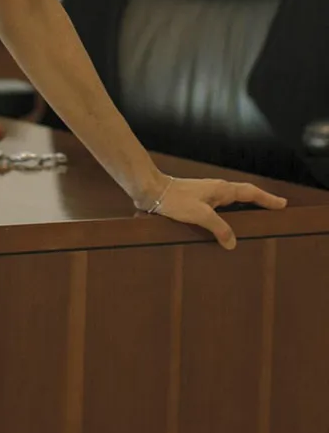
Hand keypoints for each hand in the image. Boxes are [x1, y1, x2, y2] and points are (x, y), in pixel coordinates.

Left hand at [142, 174, 286, 249]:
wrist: (151, 191)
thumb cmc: (174, 199)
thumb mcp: (200, 214)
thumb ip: (219, 228)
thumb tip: (233, 243)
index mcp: (221, 190)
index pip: (250, 193)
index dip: (267, 199)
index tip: (282, 203)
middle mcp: (216, 190)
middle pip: (244, 195)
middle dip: (259, 202)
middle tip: (274, 210)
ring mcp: (206, 195)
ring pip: (231, 202)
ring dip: (243, 209)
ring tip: (254, 220)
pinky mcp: (195, 202)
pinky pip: (218, 209)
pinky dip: (228, 216)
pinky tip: (224, 227)